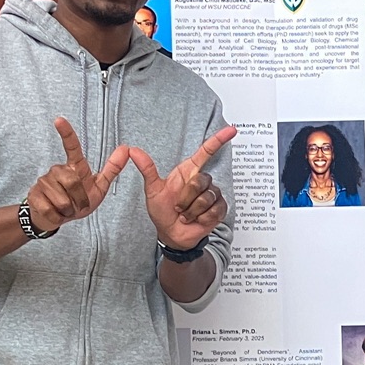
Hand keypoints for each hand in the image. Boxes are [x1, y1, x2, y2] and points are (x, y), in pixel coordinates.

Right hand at [27, 117, 130, 230]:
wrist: (55, 218)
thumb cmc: (77, 201)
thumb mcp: (99, 186)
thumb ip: (112, 169)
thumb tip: (125, 149)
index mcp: (74, 167)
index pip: (71, 147)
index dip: (66, 133)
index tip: (59, 120)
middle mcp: (57, 170)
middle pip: (72, 182)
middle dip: (79, 200)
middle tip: (78, 205)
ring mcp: (43, 181)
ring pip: (62, 199)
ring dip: (68, 210)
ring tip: (66, 209)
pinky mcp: (34, 195)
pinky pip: (51, 209)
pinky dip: (57, 217)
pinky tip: (55, 213)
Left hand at [133, 125, 234, 250]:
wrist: (171, 234)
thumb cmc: (162, 211)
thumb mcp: (152, 189)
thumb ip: (147, 169)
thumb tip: (133, 151)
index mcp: (189, 171)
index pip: (206, 152)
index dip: (218, 140)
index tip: (231, 130)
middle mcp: (202, 181)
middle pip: (200, 181)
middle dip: (185, 198)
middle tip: (178, 207)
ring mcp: (212, 195)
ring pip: (206, 198)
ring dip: (192, 211)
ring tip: (186, 215)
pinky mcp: (219, 209)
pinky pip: (214, 211)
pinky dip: (201, 218)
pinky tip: (196, 220)